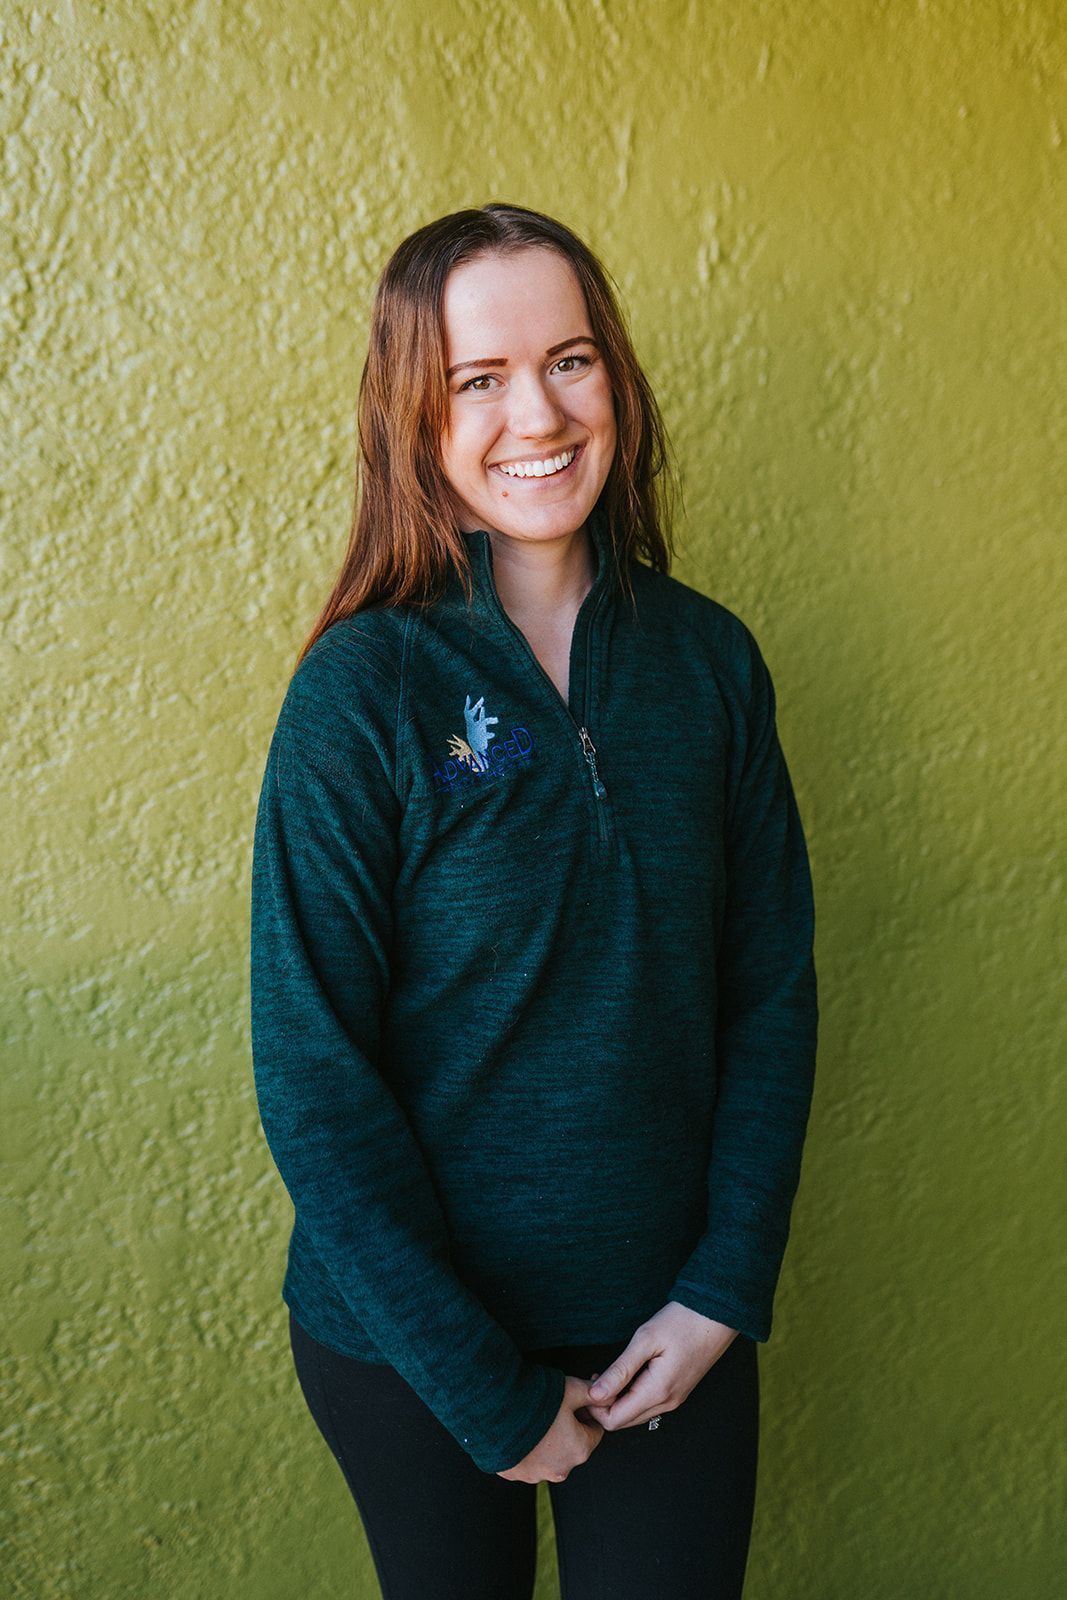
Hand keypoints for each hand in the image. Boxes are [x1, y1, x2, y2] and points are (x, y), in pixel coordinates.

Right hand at [496, 1374, 604, 1484]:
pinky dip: (526, 1448)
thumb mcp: (570, 1389)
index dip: (586, 1414)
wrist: (492, 1411)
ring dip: (546, 1441)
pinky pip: (526, 1461)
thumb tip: (606, 1393)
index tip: (575, 1402)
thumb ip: (592, 1392)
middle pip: (572, 1446)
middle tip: (553, 1407)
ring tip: (532, 1418)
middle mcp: (561, 1469)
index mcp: (579, 1450)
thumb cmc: (536, 1400)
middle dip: (567, 1429)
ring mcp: (535, 1475)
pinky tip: (517, 1429)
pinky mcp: (514, 1475)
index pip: (595, 1432)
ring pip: (549, 1456)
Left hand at [582, 1302, 738, 1430]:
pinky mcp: (676, 1392)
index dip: (594, 1407)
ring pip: (634, 1415)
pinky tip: (624, 1375)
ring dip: (616, 1401)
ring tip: (606, 1373)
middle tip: (593, 1376)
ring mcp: (674, 1399)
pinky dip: (629, 1396)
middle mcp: (667, 1403)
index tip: (587, 1382)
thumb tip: (595, 1394)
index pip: (614, 1421)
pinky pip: (646, 1405)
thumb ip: (619, 1370)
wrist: (716, 1315)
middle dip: (603, 1405)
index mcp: (657, 1392)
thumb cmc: (682, 1322)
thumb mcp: (645, 1340)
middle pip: (623, 1422)